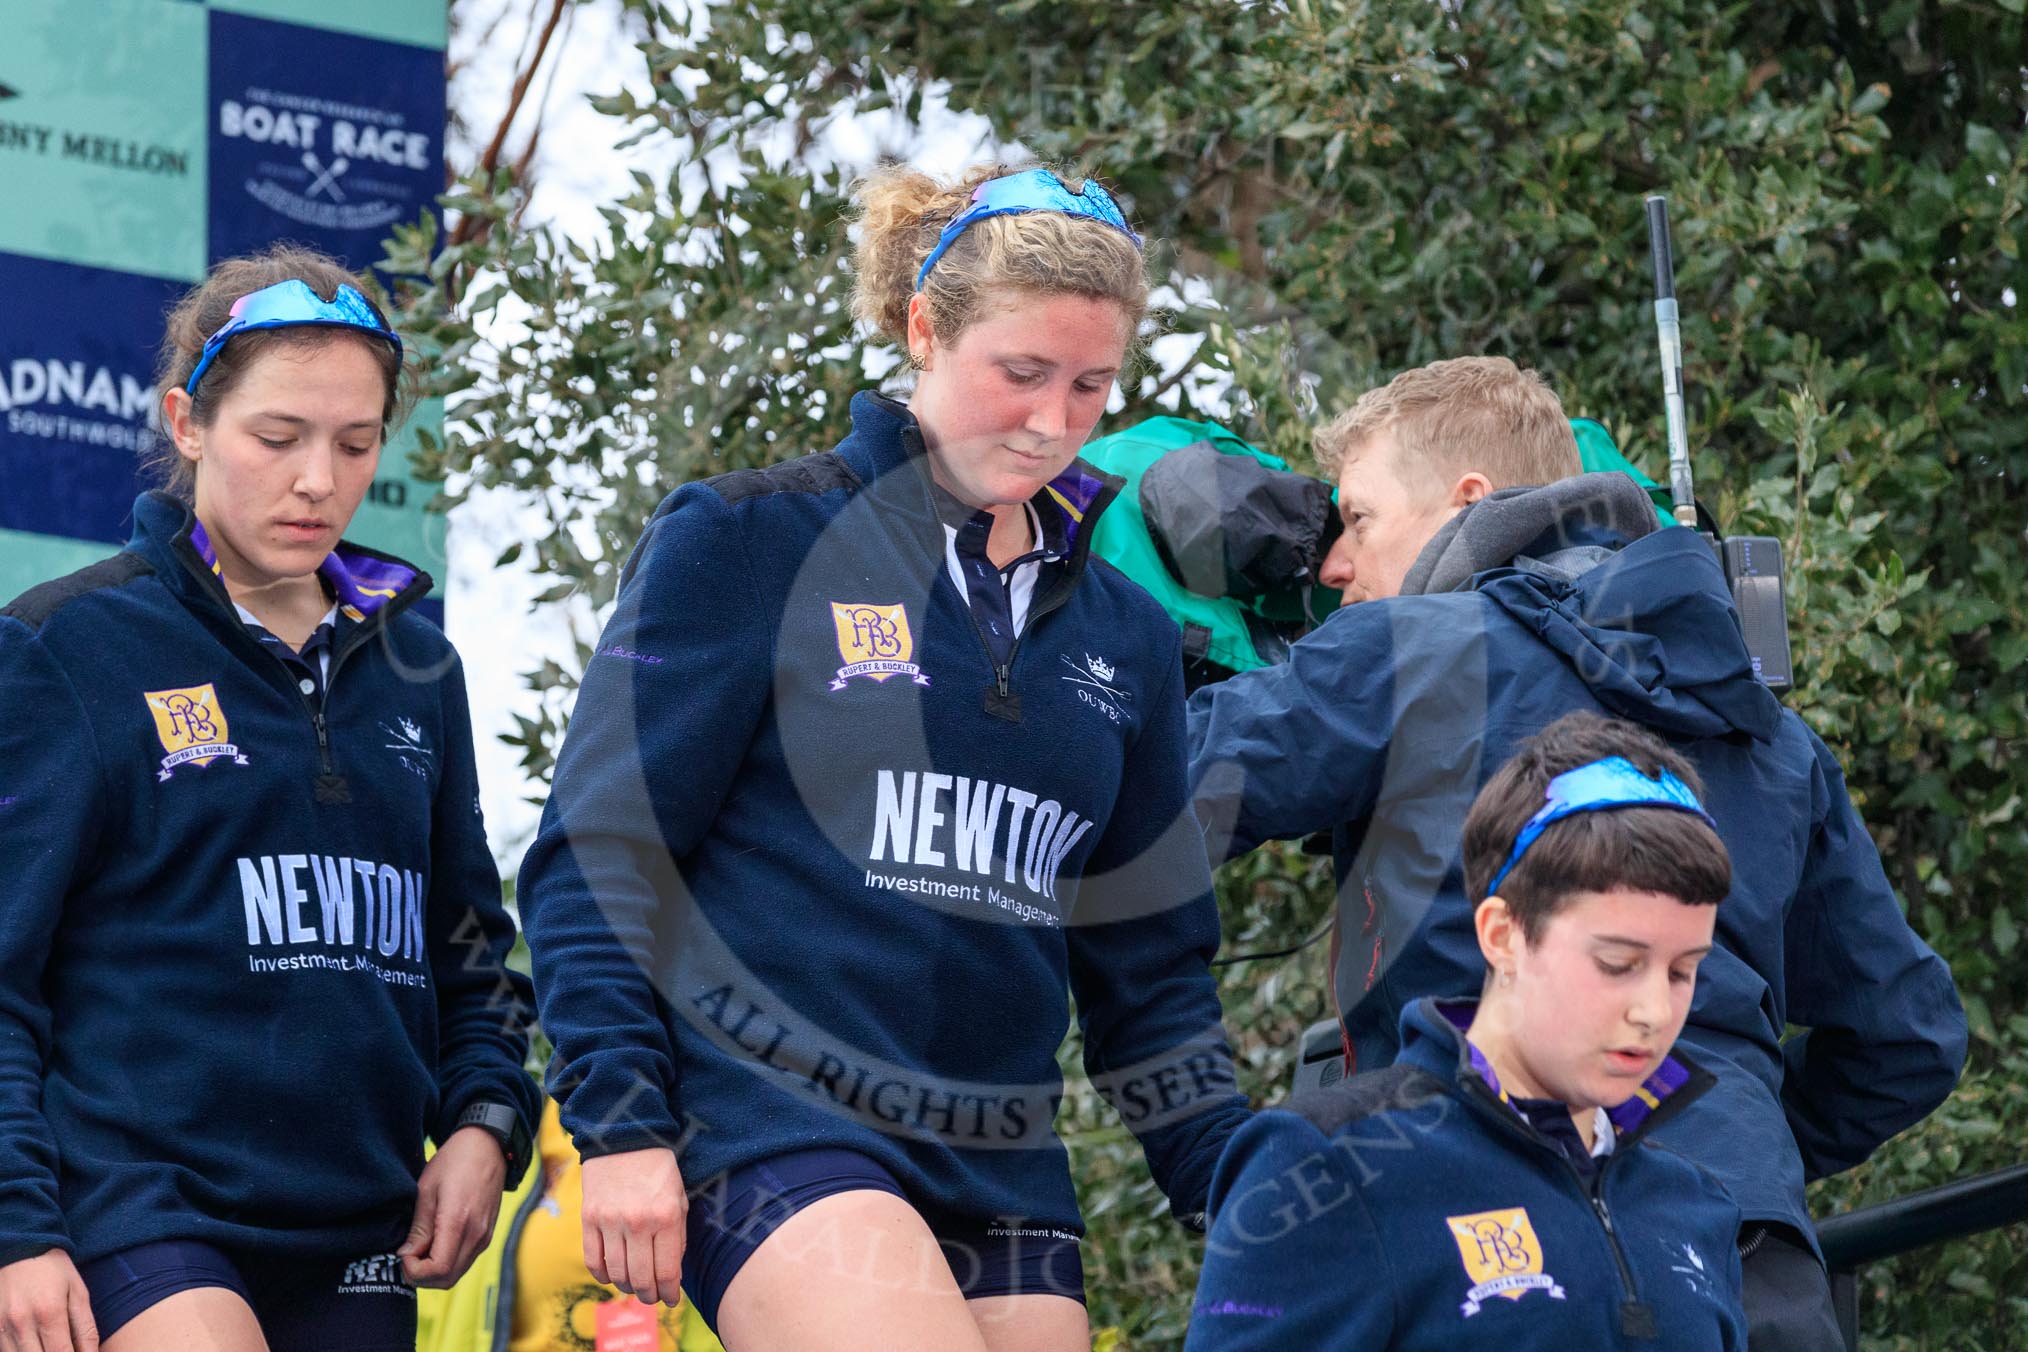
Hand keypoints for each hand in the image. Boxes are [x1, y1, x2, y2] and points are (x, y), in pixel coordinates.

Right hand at [0, 1249, 96, 1351]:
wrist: (19, 1247)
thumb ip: (86, 1327)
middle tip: (66, 1351)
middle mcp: (22, 1323)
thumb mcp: (77, 1291)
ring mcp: (2, 1326)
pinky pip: (6, 1351)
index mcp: (49, 1313)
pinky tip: (36, 1346)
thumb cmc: (53, 1269)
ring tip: (51, 1347)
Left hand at [399, 1125, 508, 1287]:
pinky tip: (434, 1244)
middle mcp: (476, 1234)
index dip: (414, 1271)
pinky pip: (465, 1262)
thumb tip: (406, 1255)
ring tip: (418, 1250)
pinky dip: (446, 1263)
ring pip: (456, 1274)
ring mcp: (484, 1236)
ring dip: (433, 1272)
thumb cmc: (455, 1161)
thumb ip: (419, 1227)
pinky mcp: (487, 1235)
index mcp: (459, 1221)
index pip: (438, 1270)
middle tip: (406, 1256)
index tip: (402, 1255)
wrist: (488, 1146)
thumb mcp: (427, 1189)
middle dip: (421, 1277)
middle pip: (447, 1279)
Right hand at [581, 1147, 686, 1305]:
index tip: (671, 1299)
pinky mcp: (589, 1218)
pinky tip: (612, 1275)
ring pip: (617, 1274)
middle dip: (649, 1296)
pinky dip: (603, 1275)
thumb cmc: (658, 1170)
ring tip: (635, 1286)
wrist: (625, 1138)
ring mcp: (610, 1221)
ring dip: (627, 1288)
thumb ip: (677, 1236)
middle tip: (653, 1297)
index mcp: (666, 1216)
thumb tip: (671, 1273)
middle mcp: (638, 1222)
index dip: (670, 1293)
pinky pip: (593, 1260)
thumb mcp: (680, 1198)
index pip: (668, 1271)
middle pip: (641, 1279)